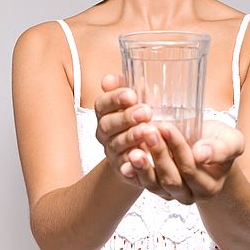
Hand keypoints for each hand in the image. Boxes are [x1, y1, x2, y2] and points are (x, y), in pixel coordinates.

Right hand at [94, 74, 191, 201]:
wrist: (142, 154)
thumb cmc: (141, 120)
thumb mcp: (137, 102)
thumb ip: (128, 88)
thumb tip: (110, 78)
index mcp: (106, 114)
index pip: (102, 104)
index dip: (114, 99)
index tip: (131, 94)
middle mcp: (105, 133)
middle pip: (107, 125)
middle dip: (125, 118)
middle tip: (146, 111)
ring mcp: (112, 152)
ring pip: (116, 146)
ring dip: (130, 138)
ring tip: (147, 131)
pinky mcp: (123, 170)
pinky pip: (124, 169)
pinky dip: (131, 165)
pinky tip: (140, 158)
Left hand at [125, 119, 244, 204]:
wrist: (208, 147)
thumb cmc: (219, 142)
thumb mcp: (230, 141)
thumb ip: (221, 149)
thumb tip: (201, 155)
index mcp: (209, 186)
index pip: (191, 169)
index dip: (177, 148)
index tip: (165, 126)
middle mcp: (190, 195)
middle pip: (171, 179)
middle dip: (159, 154)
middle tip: (147, 131)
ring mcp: (171, 194)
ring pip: (154, 184)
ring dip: (142, 166)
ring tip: (133, 148)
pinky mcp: (156, 188)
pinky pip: (143, 184)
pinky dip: (133, 173)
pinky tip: (125, 161)